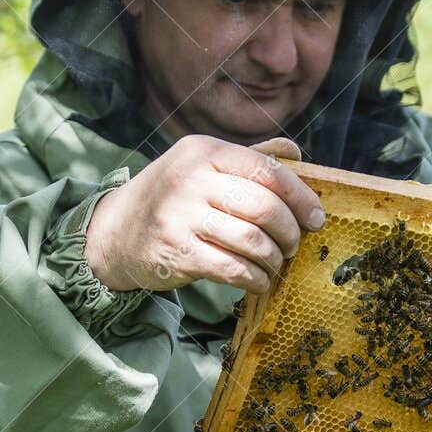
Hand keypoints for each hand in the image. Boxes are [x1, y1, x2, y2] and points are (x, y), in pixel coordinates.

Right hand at [84, 135, 323, 294]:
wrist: (115, 232)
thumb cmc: (171, 197)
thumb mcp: (202, 165)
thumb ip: (249, 157)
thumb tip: (296, 154)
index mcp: (204, 152)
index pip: (267, 170)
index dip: (301, 196)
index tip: (316, 217)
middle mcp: (191, 179)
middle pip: (265, 207)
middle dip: (290, 231)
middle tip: (293, 244)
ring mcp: (181, 217)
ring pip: (253, 241)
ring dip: (274, 258)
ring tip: (275, 262)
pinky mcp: (177, 253)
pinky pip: (234, 269)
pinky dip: (255, 278)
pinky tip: (258, 279)